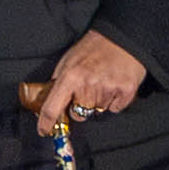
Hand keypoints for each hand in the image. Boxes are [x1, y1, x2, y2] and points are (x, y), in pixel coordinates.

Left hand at [30, 30, 147, 138]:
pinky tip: (113, 84)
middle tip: (86, 90)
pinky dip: (113, 101)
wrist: (122, 38)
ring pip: (97, 112)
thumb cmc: (93, 48)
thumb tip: (50, 101)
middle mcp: (87, 86)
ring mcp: (107, 90)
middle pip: (78, 115)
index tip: (44, 131)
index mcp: (70, 77)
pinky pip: (114, 109)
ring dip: (97, 102)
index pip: (52, 108)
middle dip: (79, 107)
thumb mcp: (68, 60)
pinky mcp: (125, 93)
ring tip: (101, 81)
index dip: (46, 123)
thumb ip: (59, 81)